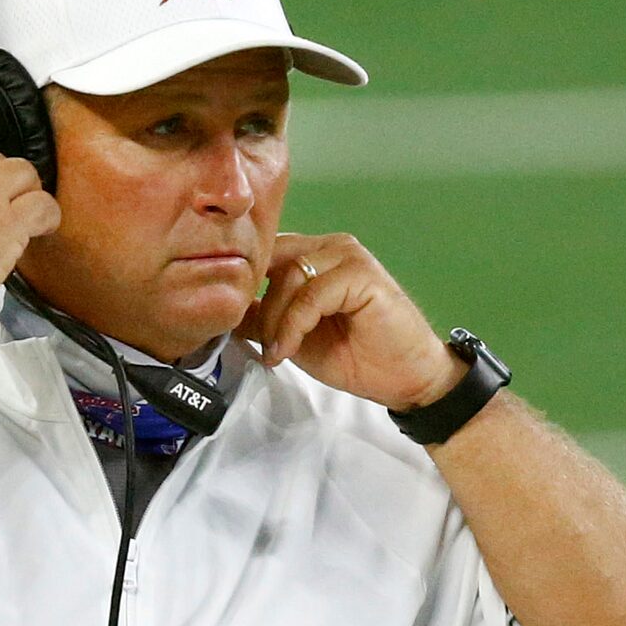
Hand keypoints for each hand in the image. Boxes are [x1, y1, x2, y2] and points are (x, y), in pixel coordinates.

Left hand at [238, 232, 466, 409]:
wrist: (403, 378)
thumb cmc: (356, 357)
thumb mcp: (294, 338)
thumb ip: (263, 319)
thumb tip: (222, 315)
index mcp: (315, 255)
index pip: (266, 253)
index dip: (245, 284)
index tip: (230, 322)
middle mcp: (330, 247)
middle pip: (272, 259)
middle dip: (258, 305)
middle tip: (260, 344)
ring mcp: (348, 256)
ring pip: (289, 275)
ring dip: (275, 319)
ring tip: (278, 352)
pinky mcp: (362, 274)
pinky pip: (312, 294)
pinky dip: (293, 325)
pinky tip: (290, 350)